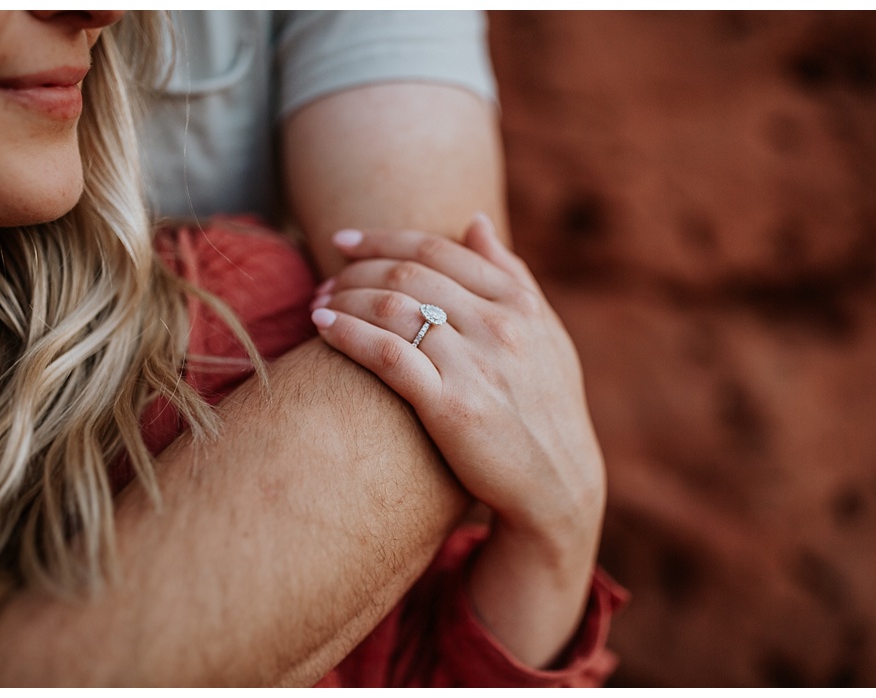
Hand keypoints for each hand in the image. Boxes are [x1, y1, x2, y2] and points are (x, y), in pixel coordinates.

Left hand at [309, 214, 604, 545]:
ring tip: (318, 303)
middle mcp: (498, 326)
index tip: (344, 240)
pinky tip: (322, 326)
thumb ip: (511, 275)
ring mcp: (474, 365)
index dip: (382, 238)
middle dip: (356, 270)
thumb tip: (474, 221)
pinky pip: (387, 354)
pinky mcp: (449, 406)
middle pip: (407, 273)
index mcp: (518, 303)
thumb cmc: (546, 408)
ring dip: (345, 297)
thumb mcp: (546, 335)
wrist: (557, 487)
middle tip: (324, 280)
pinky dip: (348, 333)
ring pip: (392, 307)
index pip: (437, 249)